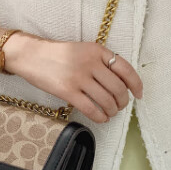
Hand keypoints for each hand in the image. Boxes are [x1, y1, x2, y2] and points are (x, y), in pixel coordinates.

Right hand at [4, 32, 142, 123]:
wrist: (31, 56)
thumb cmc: (58, 55)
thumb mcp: (83, 50)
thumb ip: (101, 62)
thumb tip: (121, 83)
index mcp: (97, 50)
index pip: (126, 69)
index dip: (136, 85)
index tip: (139, 95)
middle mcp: (91, 63)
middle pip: (118, 88)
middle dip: (123, 102)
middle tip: (120, 106)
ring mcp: (79, 77)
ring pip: (107, 100)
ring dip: (112, 111)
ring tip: (110, 112)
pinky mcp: (67, 91)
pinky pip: (91, 109)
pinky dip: (100, 117)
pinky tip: (101, 118)